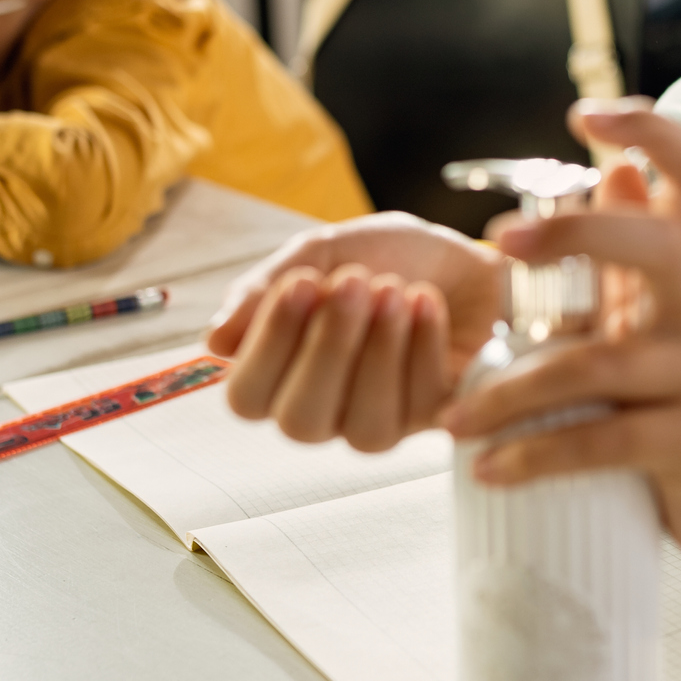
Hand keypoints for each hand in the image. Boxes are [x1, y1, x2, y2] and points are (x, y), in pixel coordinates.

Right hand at [206, 212, 507, 450]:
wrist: (466, 254)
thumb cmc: (388, 257)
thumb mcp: (322, 252)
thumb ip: (265, 289)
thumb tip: (214, 341)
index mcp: (281, 374)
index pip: (248, 398)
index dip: (270, 345)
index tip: (302, 282)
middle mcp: (324, 410)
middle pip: (301, 423)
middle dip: (328, 348)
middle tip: (354, 281)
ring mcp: (380, 422)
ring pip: (365, 428)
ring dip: (379, 352)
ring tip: (394, 290)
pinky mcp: (435, 420)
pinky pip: (420, 407)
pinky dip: (421, 346)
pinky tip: (426, 301)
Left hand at [443, 100, 680, 597]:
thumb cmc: (679, 393)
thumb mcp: (656, 315)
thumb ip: (629, 252)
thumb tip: (614, 168)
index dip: (652, 132)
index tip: (585, 116)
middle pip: (656, 245)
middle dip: (579, 234)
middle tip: (501, 242)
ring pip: (598, 365)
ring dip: (510, 393)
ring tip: (452, 420)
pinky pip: (603, 441)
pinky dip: (535, 455)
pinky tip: (489, 467)